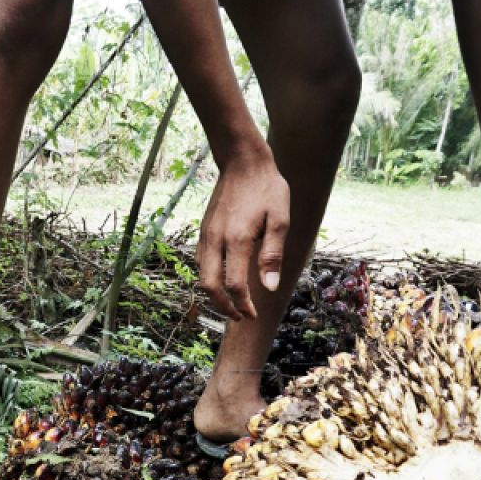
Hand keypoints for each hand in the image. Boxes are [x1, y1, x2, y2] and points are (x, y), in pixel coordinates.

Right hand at [197, 153, 291, 319]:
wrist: (242, 162)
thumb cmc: (267, 189)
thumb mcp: (280, 219)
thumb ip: (273, 255)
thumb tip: (269, 287)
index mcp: (237, 239)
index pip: (234, 285)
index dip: (243, 305)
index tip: (253, 315)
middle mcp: (216, 240)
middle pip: (210, 286)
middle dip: (223, 307)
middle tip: (239, 317)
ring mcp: (206, 234)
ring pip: (202, 275)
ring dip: (214, 295)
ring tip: (231, 304)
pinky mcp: (203, 230)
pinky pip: (200, 261)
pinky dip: (208, 278)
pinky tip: (222, 280)